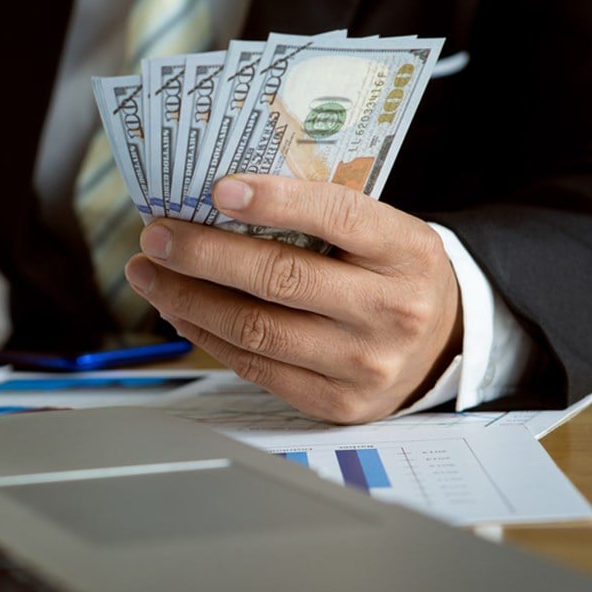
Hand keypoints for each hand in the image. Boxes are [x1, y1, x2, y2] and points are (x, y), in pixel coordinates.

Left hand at [124, 174, 462, 423]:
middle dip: (204, 254)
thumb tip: (218, 201)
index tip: (219, 188)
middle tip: (156, 234)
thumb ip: (319, 216)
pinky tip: (179, 310)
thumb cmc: (391, 274)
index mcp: (408, 252)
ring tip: (149, 273)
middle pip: (281, 279)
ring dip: (188, 298)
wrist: (442, 345)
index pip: (338, 217)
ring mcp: (364, 364)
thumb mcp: (380, 232)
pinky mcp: (335, 403)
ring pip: (256, 329)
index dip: (275, 202)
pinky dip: (206, 335)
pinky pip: (254, 367)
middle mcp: (391, 311)